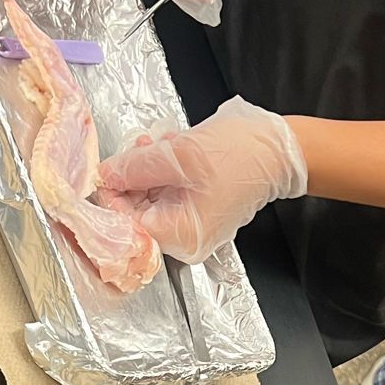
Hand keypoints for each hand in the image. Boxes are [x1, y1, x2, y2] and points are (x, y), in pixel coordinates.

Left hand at [98, 97, 307, 263]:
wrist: (279, 149)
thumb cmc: (240, 154)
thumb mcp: (179, 154)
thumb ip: (134, 167)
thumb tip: (105, 175)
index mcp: (180, 236)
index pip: (125, 226)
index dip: (111, 197)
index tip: (107, 170)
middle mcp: (184, 240)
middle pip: (136, 213)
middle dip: (132, 178)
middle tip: (140, 148)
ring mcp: (192, 227)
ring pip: (150, 200)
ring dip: (148, 169)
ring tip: (161, 144)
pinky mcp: (198, 211)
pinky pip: (168, 194)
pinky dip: (164, 172)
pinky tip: (173, 150)